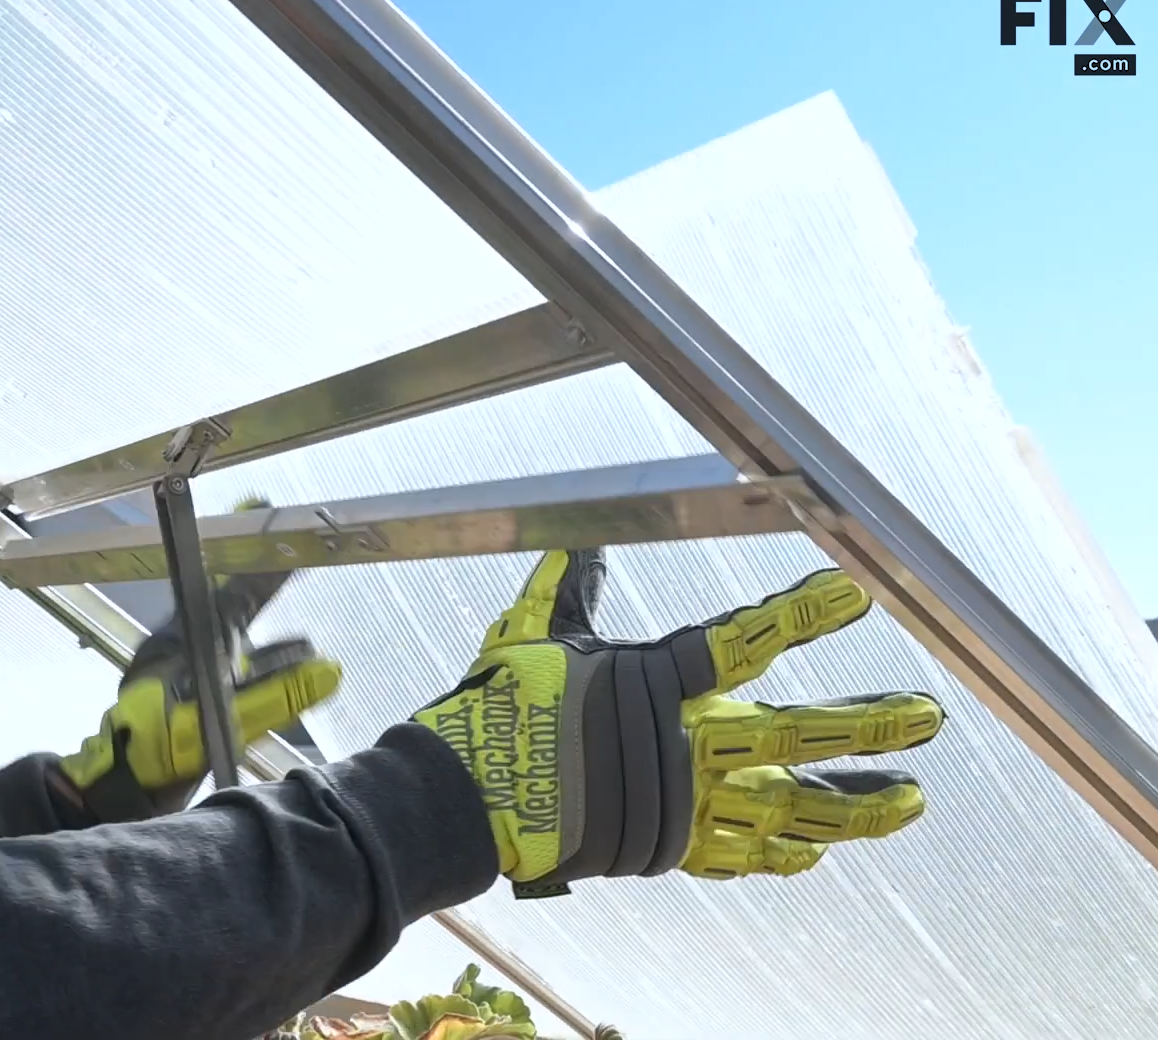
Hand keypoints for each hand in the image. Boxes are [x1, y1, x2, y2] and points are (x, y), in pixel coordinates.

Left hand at [58, 499, 341, 821]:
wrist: (122, 785)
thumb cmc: (162, 746)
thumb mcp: (225, 719)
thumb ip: (279, 696)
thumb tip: (331, 672)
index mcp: (191, 638)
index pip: (236, 589)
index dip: (262, 560)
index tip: (277, 522)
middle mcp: (190, 647)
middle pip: (238, 608)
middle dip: (267, 588)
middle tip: (296, 561)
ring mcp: (191, 673)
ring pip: (241, 646)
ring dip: (276, 648)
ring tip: (311, 647)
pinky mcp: (195, 699)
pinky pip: (238, 676)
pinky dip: (265, 675)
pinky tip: (289, 683)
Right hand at [413, 548, 945, 895]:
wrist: (473, 797)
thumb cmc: (503, 707)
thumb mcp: (536, 635)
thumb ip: (570, 588)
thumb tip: (576, 542)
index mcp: (657, 680)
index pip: (745, 639)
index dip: (802, 614)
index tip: (853, 595)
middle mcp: (685, 743)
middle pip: (797, 734)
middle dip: (868, 725)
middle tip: (927, 716)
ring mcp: (685, 802)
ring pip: (791, 807)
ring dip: (855, 805)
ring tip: (912, 800)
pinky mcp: (669, 846)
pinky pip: (741, 856)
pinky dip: (781, 854)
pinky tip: (818, 853)